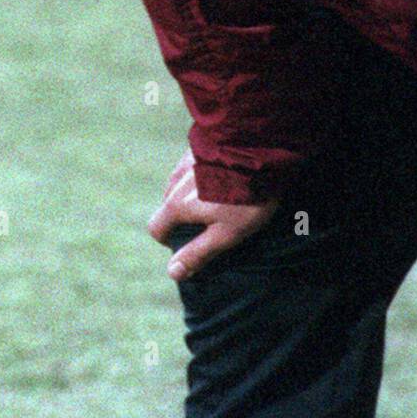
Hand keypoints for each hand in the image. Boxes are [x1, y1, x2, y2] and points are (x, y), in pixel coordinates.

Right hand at [147, 148, 278, 280]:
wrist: (260, 148)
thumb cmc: (245, 197)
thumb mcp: (225, 233)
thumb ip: (197, 253)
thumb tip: (172, 271)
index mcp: (177, 204)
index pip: (156, 227)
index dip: (168, 240)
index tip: (187, 243)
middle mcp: (176, 181)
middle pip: (169, 205)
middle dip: (183, 216)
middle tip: (212, 220)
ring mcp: (187, 160)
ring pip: (181, 184)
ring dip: (194, 193)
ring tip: (223, 196)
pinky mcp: (202, 145)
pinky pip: (194, 166)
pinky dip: (203, 174)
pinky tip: (227, 176)